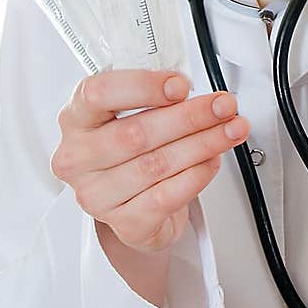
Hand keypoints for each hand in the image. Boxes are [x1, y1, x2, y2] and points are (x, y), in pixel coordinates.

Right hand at [50, 69, 250, 252]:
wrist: (133, 207)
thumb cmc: (132, 151)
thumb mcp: (133, 114)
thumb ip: (157, 98)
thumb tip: (191, 91)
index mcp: (77, 118)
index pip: (98, 94)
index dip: (144, 87)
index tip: (180, 85)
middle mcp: (79, 157)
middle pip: (136, 133)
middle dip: (189, 117)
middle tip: (222, 106)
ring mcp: (97, 194)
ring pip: (157, 164)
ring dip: (203, 143)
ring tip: (230, 130)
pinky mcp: (123, 222)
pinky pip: (167, 197)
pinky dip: (196, 175)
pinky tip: (212, 161)